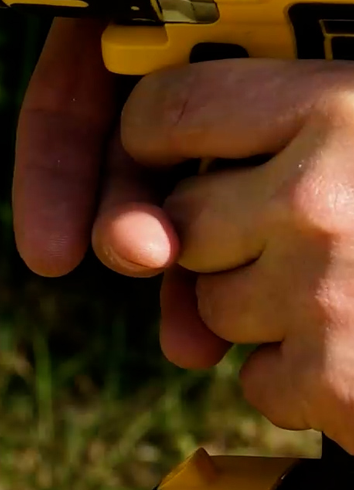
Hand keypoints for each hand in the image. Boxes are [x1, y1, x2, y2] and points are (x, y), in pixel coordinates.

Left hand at [113, 61, 353, 445]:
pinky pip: (257, 383)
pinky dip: (303, 384)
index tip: (171, 159)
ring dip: (263, 316)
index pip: (163, 108)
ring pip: (209, 307)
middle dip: (221, 242)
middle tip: (315, 242)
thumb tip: (153, 182)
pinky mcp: (333, 380)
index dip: (153, 141)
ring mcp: (321, 291)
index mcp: (339, 105)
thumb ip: (290, 123)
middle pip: (174, 222)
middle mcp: (317, 195)